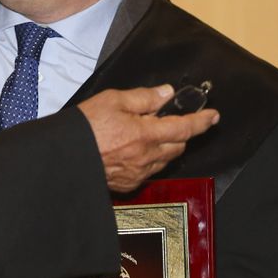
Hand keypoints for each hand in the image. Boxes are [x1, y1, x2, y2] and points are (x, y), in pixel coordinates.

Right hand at [77, 85, 217, 192]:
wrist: (64, 156)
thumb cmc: (84, 127)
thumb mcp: (114, 100)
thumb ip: (144, 97)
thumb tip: (166, 93)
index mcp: (145, 134)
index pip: (185, 127)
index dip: (202, 121)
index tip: (213, 116)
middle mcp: (146, 157)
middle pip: (178, 146)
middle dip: (180, 133)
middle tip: (168, 120)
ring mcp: (137, 173)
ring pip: (164, 160)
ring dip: (164, 147)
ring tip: (145, 135)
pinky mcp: (128, 184)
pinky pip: (148, 172)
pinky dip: (148, 161)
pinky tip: (133, 151)